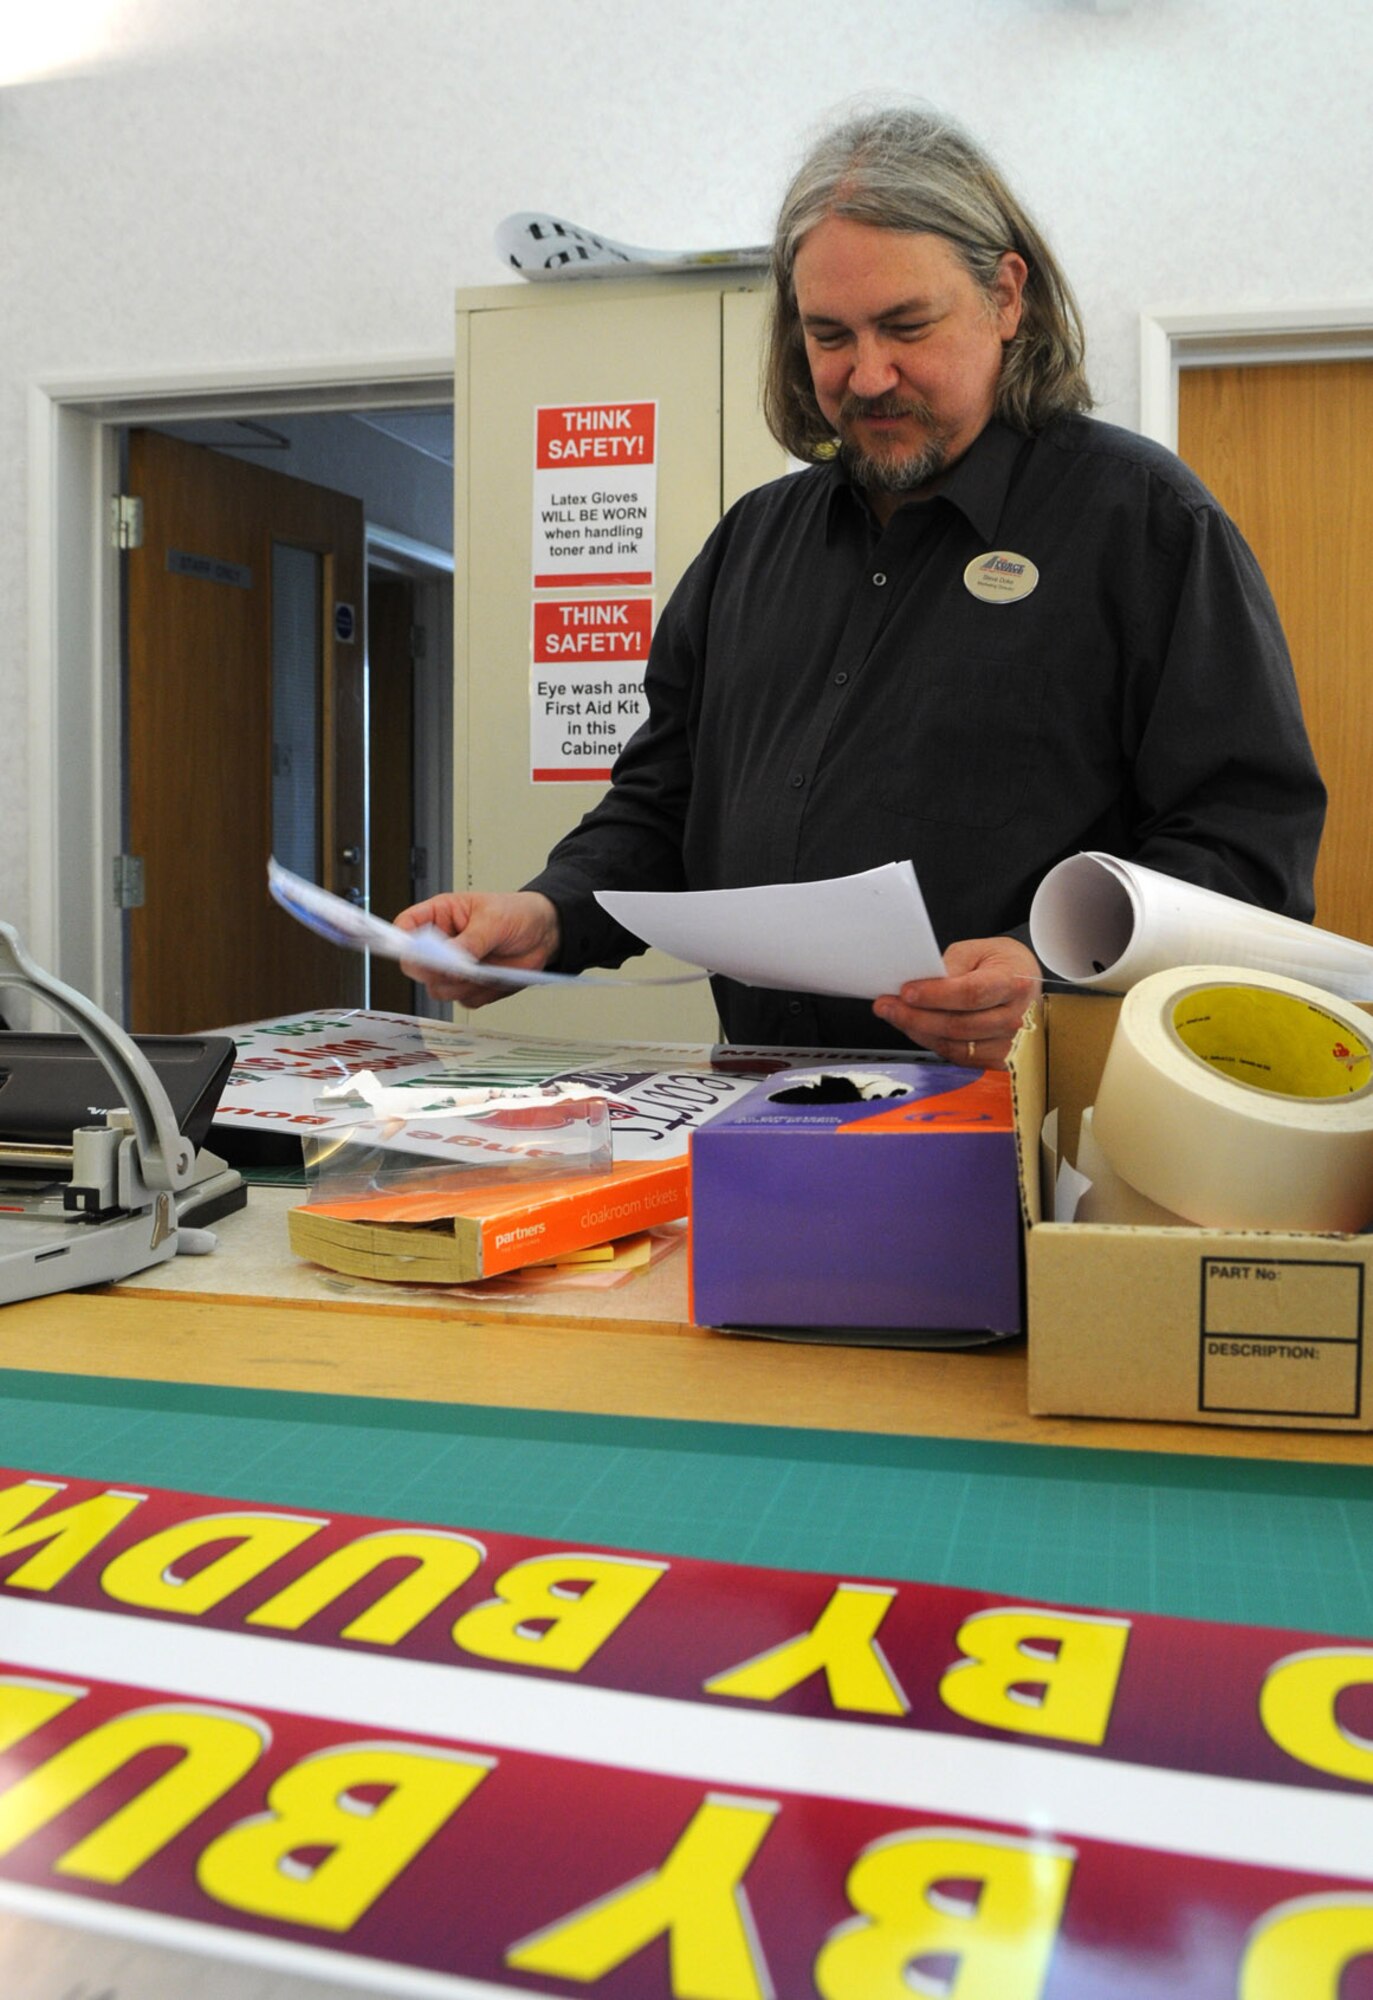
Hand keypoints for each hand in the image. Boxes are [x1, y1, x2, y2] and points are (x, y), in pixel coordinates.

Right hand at [394, 891, 560, 1007]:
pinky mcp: (470, 986)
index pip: (406, 928)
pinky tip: (496, 978)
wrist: (546, 933)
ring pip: (439, 988)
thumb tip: (451, 959)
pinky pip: (465, 1000)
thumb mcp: (493, 920)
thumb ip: (470, 941)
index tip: (412, 953)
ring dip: (461, 985)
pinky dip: (481, 994)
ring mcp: (454, 968)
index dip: (400, 942)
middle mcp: (441, 945)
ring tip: (486, 970)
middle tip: (456, 968)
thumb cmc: (517, 914)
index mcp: (439, 917)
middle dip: (434, 971)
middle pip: (416, 967)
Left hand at [872, 936, 1040, 1068]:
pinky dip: (932, 1043)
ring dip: (919, 1032)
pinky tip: (914, 1029)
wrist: (1024, 981)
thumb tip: (920, 985)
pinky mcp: (997, 1059)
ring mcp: (1009, 1043)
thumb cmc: (1000, 964)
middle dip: (916, 1017)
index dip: (935, 995)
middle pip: (960, 1025)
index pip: (971, 994)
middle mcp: (1015, 1017)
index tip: (906, 992)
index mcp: (1013, 983)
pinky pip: (959, 1057)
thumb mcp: (977, 951)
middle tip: (887, 1006)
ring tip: (894, 1016)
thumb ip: (951, 968)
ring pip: (956, 1046)